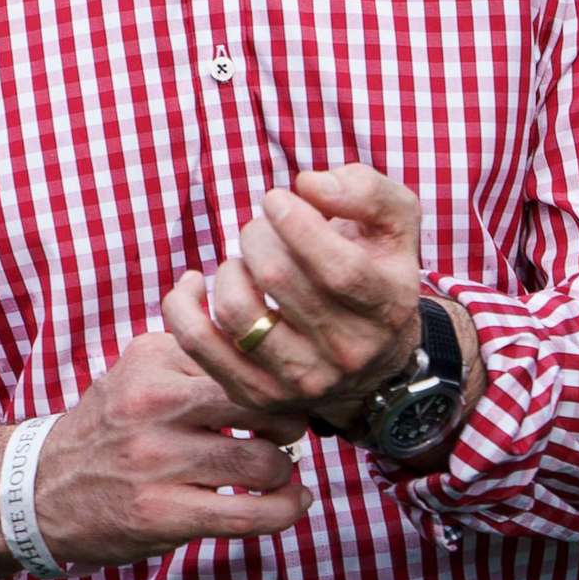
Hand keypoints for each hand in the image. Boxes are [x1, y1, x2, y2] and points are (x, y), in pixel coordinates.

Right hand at [29, 331, 311, 570]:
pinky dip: (284, 511)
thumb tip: (199, 277)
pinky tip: (293, 504)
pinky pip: (247, 514)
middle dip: (291, 419)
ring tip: (276, 470)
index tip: (283, 390)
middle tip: (289, 430)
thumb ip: (179, 333)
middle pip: (263, 404)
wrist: (39, 490)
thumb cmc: (107, 426)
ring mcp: (158, 461)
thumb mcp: (134, 365)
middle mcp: (155, 405)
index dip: (276, 376)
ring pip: (264, 462)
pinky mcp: (163, 513)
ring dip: (284, 469)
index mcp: (154, 361)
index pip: (242, 358)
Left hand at [163, 165, 425, 433]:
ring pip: (237, 312)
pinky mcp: (257, 394)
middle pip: (278, 279)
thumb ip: (365, 191)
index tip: (277, 199)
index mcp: (387, 307)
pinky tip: (197, 282)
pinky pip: (198, 344)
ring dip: (230, 268)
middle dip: (257, 234)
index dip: (297, 224)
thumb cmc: (375, 270)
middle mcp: (348, 352)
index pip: (337, 269)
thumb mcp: (395, 224)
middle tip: (262, 226)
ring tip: (245, 260)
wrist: (371, 357)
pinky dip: (183, 304)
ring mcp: (301, 381)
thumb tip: (309, 186)